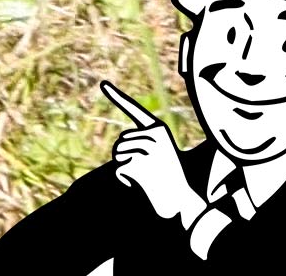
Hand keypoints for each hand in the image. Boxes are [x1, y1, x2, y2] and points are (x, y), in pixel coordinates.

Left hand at [103, 82, 204, 224]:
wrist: (182, 202)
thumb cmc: (169, 178)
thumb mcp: (157, 156)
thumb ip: (139, 146)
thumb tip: (121, 146)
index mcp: (160, 130)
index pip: (135, 111)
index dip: (118, 97)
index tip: (103, 83)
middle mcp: (155, 136)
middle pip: (120, 141)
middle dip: (125, 156)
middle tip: (147, 170)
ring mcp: (148, 149)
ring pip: (117, 153)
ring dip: (125, 167)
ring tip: (146, 176)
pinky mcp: (140, 164)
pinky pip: (119, 169)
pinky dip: (125, 180)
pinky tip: (141, 185)